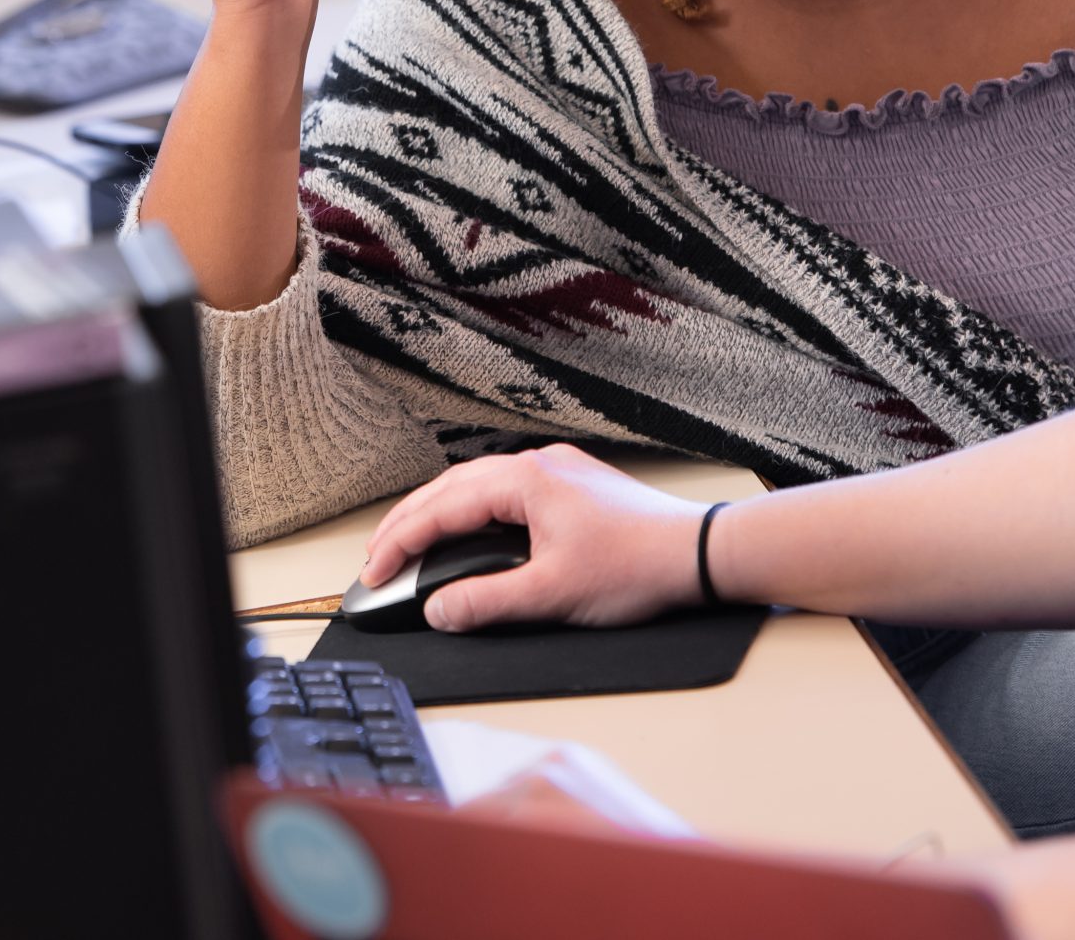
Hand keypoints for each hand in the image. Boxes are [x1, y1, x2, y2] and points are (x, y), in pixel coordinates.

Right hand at [357, 444, 708, 631]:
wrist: (699, 553)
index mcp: (524, 480)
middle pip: (450, 489)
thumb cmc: (637, 566)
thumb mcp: (552, 595)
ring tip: (409, 546)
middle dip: (408, 524)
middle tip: (376, 560)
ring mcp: (555, 472)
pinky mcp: (571, 486)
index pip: (441, 509)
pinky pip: (502, 491)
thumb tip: (438, 610)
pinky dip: (471, 512)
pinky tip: (466, 532)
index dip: (400, 543)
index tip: (374, 573)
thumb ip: (486, 602)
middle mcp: (536, 465)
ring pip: (475, 486)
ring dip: (438, 515)